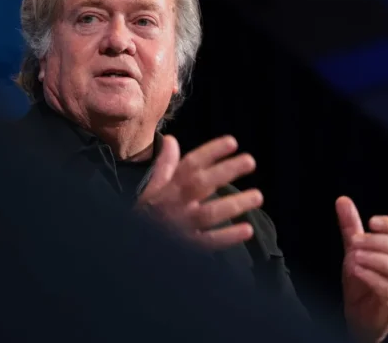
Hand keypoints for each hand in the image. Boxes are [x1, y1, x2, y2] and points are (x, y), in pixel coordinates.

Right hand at [137, 135, 262, 249]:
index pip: (190, 165)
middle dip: (226, 171)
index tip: (232, 142)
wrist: (129, 245)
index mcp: (167, 188)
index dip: (211, 152)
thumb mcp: (150, 188)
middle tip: (250, 161)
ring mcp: (181, 226)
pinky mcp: (187, 247)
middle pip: (201, 184)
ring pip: (209, 213)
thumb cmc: (144, 214)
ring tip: (257, 196)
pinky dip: (228, 237)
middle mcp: (175, 204)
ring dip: (234, 204)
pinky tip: (247, 229)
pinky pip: (209, 242)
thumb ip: (164, 165)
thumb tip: (171, 140)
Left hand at [336, 196, 387, 342]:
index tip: (371, 222)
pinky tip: (356, 271)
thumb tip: (342, 200)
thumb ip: (350, 226)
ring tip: (354, 256)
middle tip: (354, 241)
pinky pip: (387, 288)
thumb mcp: (354, 250)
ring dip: (374, 258)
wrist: (360, 316)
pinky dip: (371, 277)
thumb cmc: (362, 280)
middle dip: (377, 241)